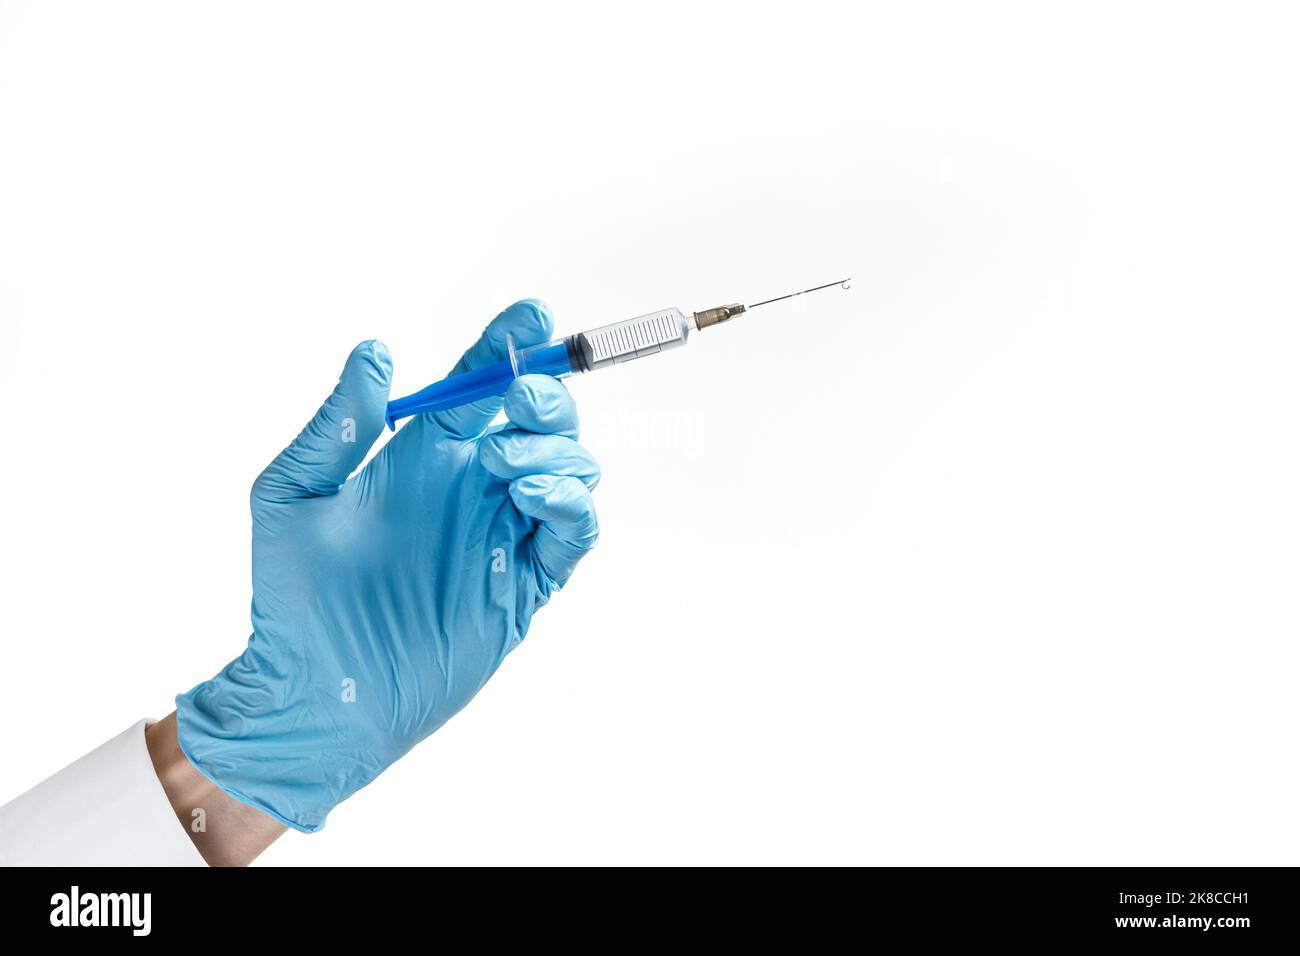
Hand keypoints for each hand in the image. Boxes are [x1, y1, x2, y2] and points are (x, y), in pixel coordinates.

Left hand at [176, 300, 599, 831]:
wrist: (318, 691)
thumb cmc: (293, 596)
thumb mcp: (290, 496)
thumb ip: (337, 426)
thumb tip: (375, 352)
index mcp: (423, 456)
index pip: (479, 384)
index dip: (509, 345)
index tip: (533, 315)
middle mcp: (472, 486)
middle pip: (541, 419)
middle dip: (545, 396)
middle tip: (519, 400)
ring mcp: (504, 533)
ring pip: (571, 466)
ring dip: (554, 449)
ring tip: (504, 465)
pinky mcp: (526, 582)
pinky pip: (574, 530)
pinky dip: (570, 502)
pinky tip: (531, 495)